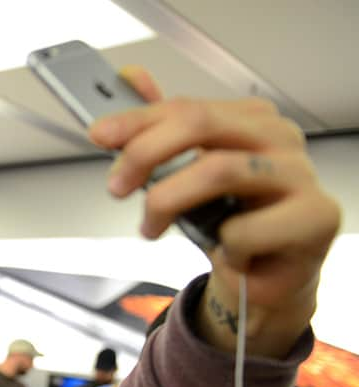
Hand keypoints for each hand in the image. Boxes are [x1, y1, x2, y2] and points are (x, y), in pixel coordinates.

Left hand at [89, 66, 340, 356]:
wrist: (263, 278)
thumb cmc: (227, 221)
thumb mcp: (185, 174)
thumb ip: (160, 129)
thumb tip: (131, 79)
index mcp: (250, 119)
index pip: (186, 107)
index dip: (137, 120)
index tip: (100, 135)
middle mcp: (278, 137)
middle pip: (199, 124)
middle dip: (144, 153)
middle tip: (116, 186)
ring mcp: (300, 174)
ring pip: (217, 170)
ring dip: (167, 202)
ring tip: (151, 227)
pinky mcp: (315, 216)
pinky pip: (245, 229)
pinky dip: (223, 245)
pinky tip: (228, 251)